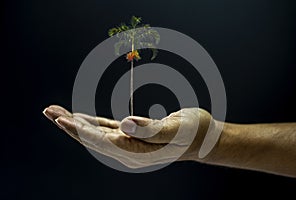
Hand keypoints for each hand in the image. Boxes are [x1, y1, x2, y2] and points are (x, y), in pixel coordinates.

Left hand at [43, 105, 213, 167]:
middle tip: (48, 111)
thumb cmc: (193, 132)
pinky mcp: (131, 136)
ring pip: (96, 134)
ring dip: (76, 123)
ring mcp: (128, 145)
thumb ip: (151, 129)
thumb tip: (125, 125)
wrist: (202, 139)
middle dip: (69, 125)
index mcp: (137, 153)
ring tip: (56, 112)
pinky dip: (91, 123)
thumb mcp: (176, 129)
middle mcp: (128, 152)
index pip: (102, 142)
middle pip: (92, 139)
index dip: (81, 131)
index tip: (60, 118)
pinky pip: (106, 130)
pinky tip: (80, 118)